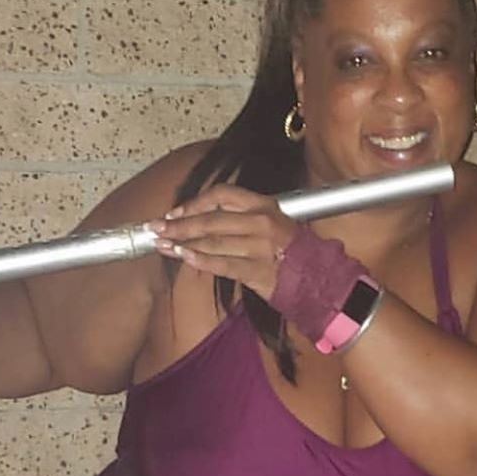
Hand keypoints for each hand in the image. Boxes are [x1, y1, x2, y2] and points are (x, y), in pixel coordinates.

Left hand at [146, 183, 298, 302]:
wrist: (320, 279)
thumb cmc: (293, 253)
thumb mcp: (272, 224)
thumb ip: (241, 219)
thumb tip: (203, 220)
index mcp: (264, 205)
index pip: (221, 195)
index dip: (194, 203)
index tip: (174, 212)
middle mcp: (261, 222)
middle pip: (210, 220)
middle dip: (179, 225)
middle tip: (156, 228)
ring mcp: (260, 247)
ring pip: (213, 242)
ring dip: (183, 244)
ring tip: (164, 245)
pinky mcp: (258, 271)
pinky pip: (223, 264)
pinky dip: (201, 261)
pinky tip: (184, 259)